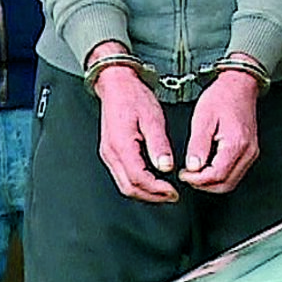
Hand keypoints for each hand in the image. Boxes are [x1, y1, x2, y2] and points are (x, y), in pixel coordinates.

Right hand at [94, 59, 178, 203]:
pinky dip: (137, 183)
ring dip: (144, 192)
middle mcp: (111, 152)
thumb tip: (165, 166)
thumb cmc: (132, 97)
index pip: (138, 178)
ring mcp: (108, 153)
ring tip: (163, 191)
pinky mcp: (110, 152)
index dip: (157, 190)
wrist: (115, 84)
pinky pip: (121, 175)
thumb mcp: (152, 118)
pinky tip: (150, 180)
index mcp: (121, 144)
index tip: (172, 191)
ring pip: (124, 185)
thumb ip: (159, 144)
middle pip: (129, 188)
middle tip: (170, 196)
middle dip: (152, 196)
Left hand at [179, 69, 259, 192]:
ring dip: (211, 182)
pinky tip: (207, 166)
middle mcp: (247, 152)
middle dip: (204, 185)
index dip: (198, 179)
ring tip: (195, 172)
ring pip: (231, 181)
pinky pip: (235, 172)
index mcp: (236, 144)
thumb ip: (198, 145)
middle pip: (226, 184)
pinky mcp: (249, 151)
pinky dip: (220, 175)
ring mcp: (251, 153)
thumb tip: (193, 167)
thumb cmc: (222, 97)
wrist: (239, 85)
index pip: (217, 175)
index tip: (184, 175)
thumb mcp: (203, 118)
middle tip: (188, 176)